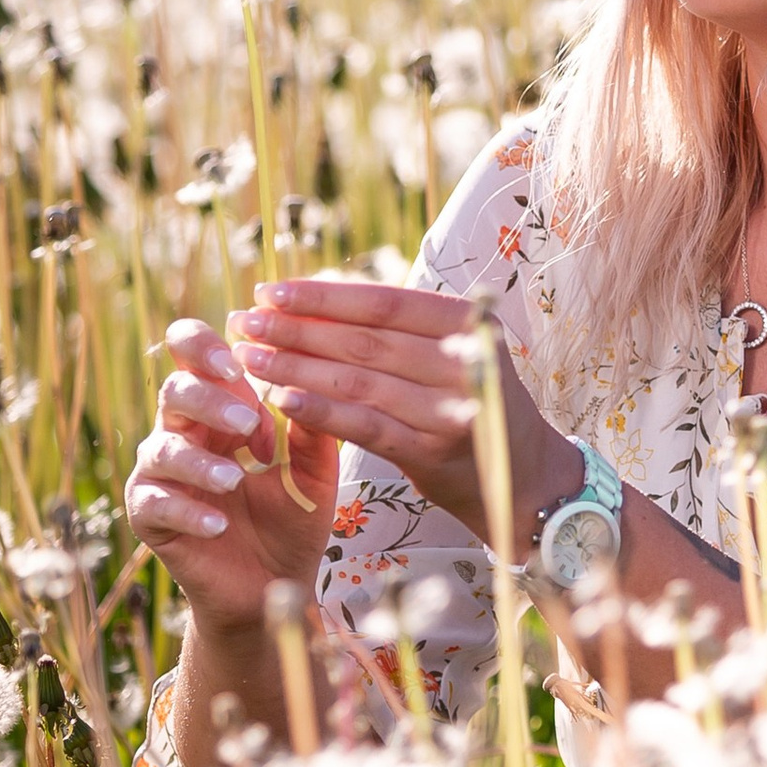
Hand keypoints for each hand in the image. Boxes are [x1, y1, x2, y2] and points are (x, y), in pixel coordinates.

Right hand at [125, 317, 337, 637]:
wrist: (277, 584)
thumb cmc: (294, 516)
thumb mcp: (315, 472)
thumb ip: (314, 430)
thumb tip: (309, 381)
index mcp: (219, 407)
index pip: (193, 356)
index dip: (204, 347)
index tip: (237, 358)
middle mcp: (182, 432)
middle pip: (173, 392)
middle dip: (206, 400)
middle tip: (247, 421)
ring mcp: (161, 474)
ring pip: (161, 449)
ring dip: (198, 462)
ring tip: (234, 480)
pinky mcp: (150, 516)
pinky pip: (156, 504)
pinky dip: (187, 512)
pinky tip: (218, 525)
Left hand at [232, 278, 573, 556]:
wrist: (521, 476)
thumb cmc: (470, 404)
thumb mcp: (449, 354)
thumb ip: (396, 331)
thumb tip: (311, 298)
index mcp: (467, 323)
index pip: (383, 303)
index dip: (323, 296)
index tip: (270, 291)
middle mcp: (464, 360)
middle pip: (364, 339)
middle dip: (297, 329)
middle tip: (245, 322)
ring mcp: (450, 407)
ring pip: (358, 380)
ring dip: (296, 367)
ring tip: (249, 357)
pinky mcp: (432, 451)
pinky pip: (365, 426)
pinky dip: (321, 410)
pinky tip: (281, 400)